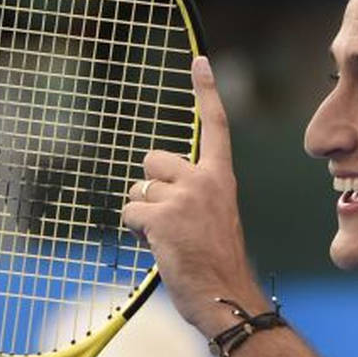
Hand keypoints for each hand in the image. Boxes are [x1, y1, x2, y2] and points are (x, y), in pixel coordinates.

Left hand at [122, 56, 269, 336]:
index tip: (199, 60)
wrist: (227, 296)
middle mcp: (205, 180)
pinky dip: (136, 232)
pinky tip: (157, 246)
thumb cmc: (218, 265)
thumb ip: (193, 197)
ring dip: (143, 215)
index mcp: (222, 179)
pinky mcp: (163, 217)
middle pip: (154, 160)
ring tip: (167, 239)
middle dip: (151, 187)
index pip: (215, 126)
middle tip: (170, 220)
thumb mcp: (215, 219)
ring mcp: (184, 197)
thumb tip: (151, 195)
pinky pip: (130, 213)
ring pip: (138, 190)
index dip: (206, 91)